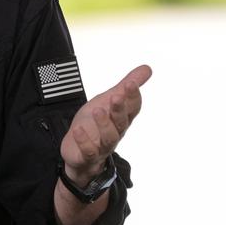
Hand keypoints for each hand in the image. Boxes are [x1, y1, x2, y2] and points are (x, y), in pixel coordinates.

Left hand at [60, 65, 151, 185]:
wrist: (78, 151)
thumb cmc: (95, 124)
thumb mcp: (107, 100)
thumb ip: (125, 87)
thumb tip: (147, 68)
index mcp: (121, 119)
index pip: (132, 108)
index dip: (132, 96)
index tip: (130, 83)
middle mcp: (115, 132)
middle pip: (121, 122)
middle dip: (120, 109)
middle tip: (116, 96)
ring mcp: (102, 146)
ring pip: (108, 137)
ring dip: (104, 124)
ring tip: (98, 110)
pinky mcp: (87, 156)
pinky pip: (88, 151)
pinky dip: (84, 141)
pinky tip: (78, 130)